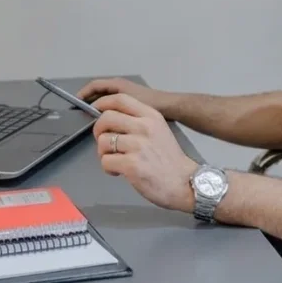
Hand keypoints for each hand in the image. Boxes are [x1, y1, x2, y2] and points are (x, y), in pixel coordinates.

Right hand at [77, 77, 169, 115]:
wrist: (169, 106)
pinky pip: (112, 106)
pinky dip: (106, 112)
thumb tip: (95, 110)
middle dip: (89, 101)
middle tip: (81, 113)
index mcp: (117, 84)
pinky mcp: (130, 104)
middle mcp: (119, 87)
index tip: (75, 102)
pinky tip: (106, 123)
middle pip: (98, 92)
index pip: (94, 86)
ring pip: (105, 100)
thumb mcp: (126, 103)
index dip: (83, 93)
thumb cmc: (149, 102)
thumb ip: (109, 104)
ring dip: (97, 107)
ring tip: (91, 119)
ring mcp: (125, 95)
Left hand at [91, 93, 197, 211]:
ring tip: (115, 160)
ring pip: (102, 141)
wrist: (186, 184)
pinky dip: (108, 168)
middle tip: (103, 142)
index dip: (102, 103)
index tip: (95, 110)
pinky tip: (119, 172)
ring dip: (103, 153)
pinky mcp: (132, 165)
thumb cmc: (169, 159)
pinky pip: (106, 161)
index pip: (120, 99)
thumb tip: (109, 118)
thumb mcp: (158, 130)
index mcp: (151, 116)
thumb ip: (137, 121)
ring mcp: (138, 146)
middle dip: (98, 130)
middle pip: (106, 118)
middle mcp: (144, 127)